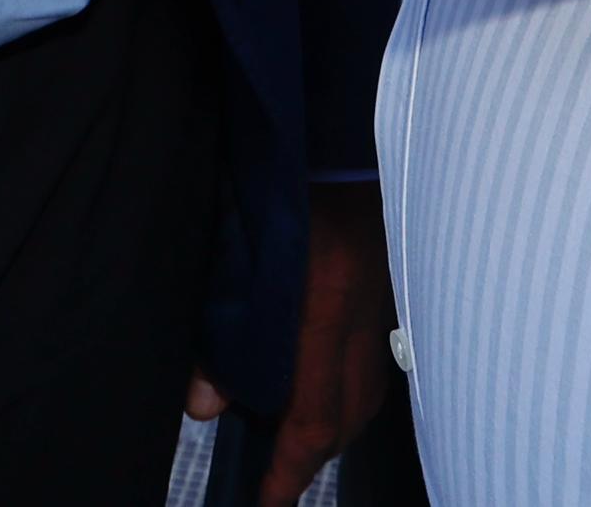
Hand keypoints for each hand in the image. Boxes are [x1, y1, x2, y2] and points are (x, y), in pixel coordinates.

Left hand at [189, 177, 398, 495]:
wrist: (342, 121)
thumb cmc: (283, 174)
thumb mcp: (239, 248)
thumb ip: (221, 327)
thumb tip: (204, 404)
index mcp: (326, 304)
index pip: (313, 415)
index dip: (288, 470)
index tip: (267, 501)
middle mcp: (364, 313)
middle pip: (347, 415)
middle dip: (312, 452)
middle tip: (274, 468)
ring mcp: (382, 298)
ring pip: (364, 389)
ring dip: (330, 420)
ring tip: (290, 428)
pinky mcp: (386, 281)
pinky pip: (371, 356)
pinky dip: (345, 382)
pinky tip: (319, 374)